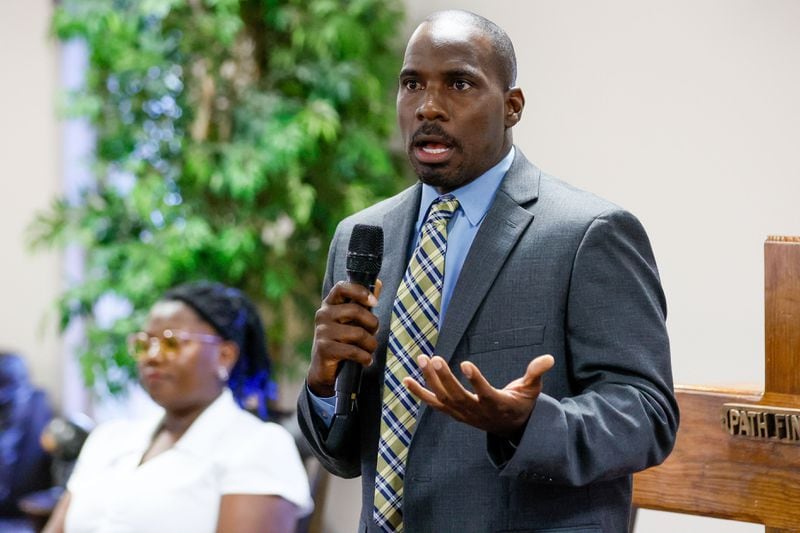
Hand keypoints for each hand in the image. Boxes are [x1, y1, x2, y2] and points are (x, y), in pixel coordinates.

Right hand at [307, 280, 381, 396]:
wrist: (324, 369)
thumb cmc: (342, 340)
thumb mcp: (352, 321)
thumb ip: (364, 303)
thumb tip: (378, 282)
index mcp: (330, 304)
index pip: (342, 287)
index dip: (360, 291)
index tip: (374, 302)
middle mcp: (323, 314)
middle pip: (356, 311)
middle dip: (372, 324)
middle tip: (374, 333)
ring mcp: (322, 331)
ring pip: (358, 333)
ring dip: (371, 344)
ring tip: (370, 349)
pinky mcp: (324, 349)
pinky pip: (353, 351)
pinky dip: (365, 357)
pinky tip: (366, 360)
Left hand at [403, 354, 554, 439]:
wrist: (509, 429)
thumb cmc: (520, 405)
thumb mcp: (531, 390)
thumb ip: (536, 374)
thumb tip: (548, 358)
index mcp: (497, 404)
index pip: (485, 393)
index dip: (476, 380)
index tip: (466, 364)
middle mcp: (476, 411)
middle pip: (457, 395)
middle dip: (444, 378)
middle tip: (434, 358)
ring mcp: (462, 413)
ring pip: (443, 398)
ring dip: (430, 380)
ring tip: (422, 358)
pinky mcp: (453, 412)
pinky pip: (433, 404)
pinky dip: (419, 393)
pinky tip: (406, 380)